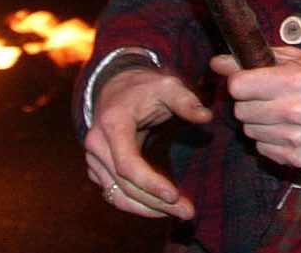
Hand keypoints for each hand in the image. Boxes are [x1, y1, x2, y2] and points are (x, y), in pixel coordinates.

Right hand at [84, 64, 208, 218]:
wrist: (118, 88)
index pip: (127, 163)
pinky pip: (115, 194)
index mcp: (113, 123)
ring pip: (118, 195)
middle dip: (156, 202)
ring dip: (148, 209)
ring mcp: (94, 160)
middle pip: (125, 185)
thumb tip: (206, 117)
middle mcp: (97, 144)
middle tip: (188, 212)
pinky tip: (162, 208)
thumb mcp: (168, 86)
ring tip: (180, 213)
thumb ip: (186, 100)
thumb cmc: (146, 88)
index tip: (174, 195)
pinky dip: (138, 205)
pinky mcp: (98, 170)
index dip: (150, 182)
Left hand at [211, 48, 300, 173]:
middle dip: (250, 103)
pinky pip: (262, 149)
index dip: (240, 82)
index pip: (238, 86)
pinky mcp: (297, 158)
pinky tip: (289, 131)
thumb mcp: (300, 60)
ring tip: (282, 114)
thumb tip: (217, 63)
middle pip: (241, 111)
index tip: (249, 81)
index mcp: (295, 80)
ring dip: (260, 123)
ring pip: (249, 132)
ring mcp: (296, 138)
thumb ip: (258, 59)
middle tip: (270, 98)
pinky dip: (270, 141)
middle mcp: (295, 110)